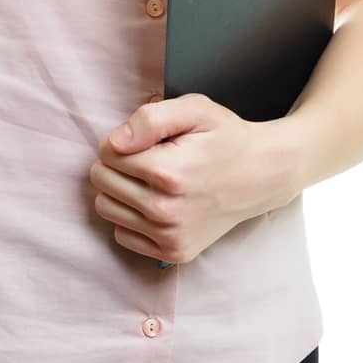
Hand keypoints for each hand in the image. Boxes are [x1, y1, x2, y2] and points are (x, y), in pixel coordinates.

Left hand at [88, 93, 301, 265]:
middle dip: (118, 163)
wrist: (261, 175)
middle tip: (149, 157)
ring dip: (120, 190)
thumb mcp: (195, 110)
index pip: (107, 153)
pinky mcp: (173, 253)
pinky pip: (122, 235)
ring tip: (151, 179)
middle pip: (101, 180)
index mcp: (168, 173)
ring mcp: (170, 236)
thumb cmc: (225, 138)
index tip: (148, 140)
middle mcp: (166, 211)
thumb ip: (150, 118)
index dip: (122, 140)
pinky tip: (155, 201)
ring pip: (106, 208)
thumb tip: (114, 143)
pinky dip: (131, 217)